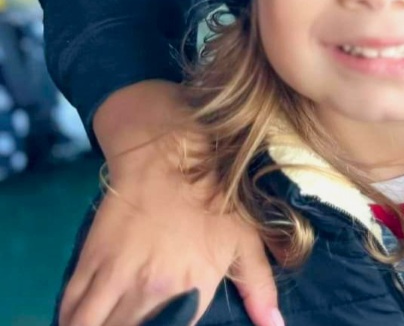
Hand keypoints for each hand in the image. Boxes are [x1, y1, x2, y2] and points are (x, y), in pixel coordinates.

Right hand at [58, 83, 281, 325]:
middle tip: (140, 318)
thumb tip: (275, 325)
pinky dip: (74, 319)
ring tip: (112, 320)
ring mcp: (117, 277)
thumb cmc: (217, 194)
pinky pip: (71, 308)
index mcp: (193, 291)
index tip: (163, 323)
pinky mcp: (90, 261)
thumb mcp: (247, 239)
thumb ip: (259, 288)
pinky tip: (84, 319)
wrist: (172, 152)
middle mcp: (152, 291)